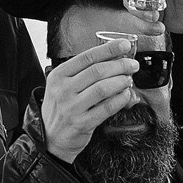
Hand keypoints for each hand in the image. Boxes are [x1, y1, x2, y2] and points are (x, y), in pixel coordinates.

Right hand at [39, 37, 140, 163]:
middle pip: (97, 71)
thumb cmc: (62, 108)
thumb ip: (83, 72)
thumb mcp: (63, 86)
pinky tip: (126, 95)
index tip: (124, 45)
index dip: (108, 49)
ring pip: (103, 88)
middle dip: (120, 65)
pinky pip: (107, 108)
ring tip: (129, 80)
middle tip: (132, 64)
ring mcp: (72, 107)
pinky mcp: (82, 123)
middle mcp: (63, 90)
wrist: (50, 138)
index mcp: (58, 76)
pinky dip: (120, 99)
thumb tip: (113, 57)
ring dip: (121, 81)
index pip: (87, 57)